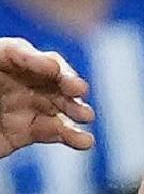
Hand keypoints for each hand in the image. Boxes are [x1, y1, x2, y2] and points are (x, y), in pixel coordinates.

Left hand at [0, 38, 93, 157]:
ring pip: (56, 103)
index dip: (37, 59)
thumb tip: (42, 65)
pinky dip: (71, 136)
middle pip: (47, 75)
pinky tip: (83, 141)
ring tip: (85, 116)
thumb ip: (6, 64)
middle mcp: (14, 81)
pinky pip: (53, 131)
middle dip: (66, 81)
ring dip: (75, 109)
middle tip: (78, 90)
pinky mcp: (26, 131)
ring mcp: (23, 105)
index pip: (18, 53)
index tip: (53, 69)